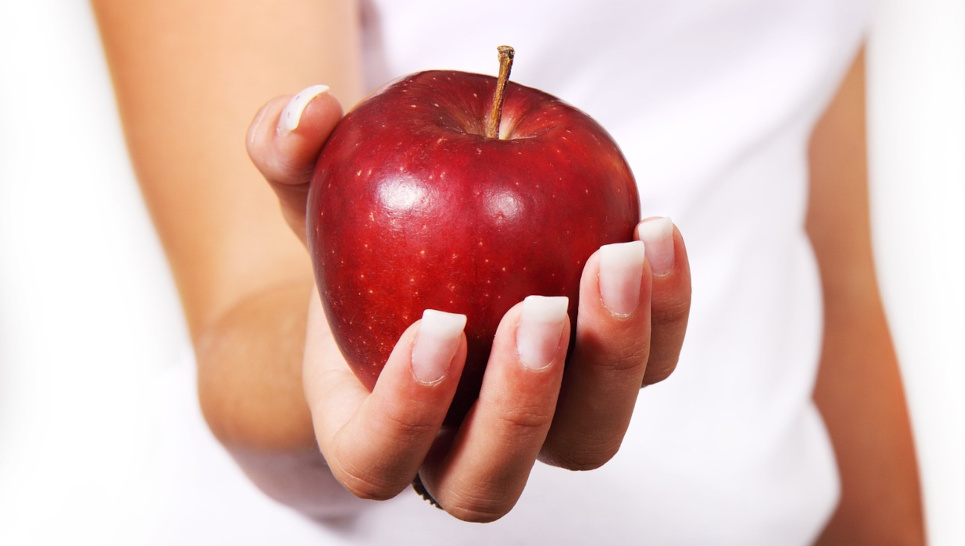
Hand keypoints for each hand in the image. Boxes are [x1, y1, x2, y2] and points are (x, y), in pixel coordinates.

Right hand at [247, 85, 691, 521]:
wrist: (423, 254)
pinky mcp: (602, 376)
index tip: (438, 326)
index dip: (408, 412)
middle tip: (542, 307)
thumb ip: (290, 156)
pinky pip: (648, 369)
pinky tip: (654, 233)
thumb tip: (303, 110)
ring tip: (619, 255)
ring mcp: (540, 422)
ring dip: (614, 358)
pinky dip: (664, 312)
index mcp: (372, 426)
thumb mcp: (314, 192)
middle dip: (524, 402)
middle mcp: (458, 446)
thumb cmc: (359, 241)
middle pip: (493, 479)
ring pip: (588, 438)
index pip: (381, 458)